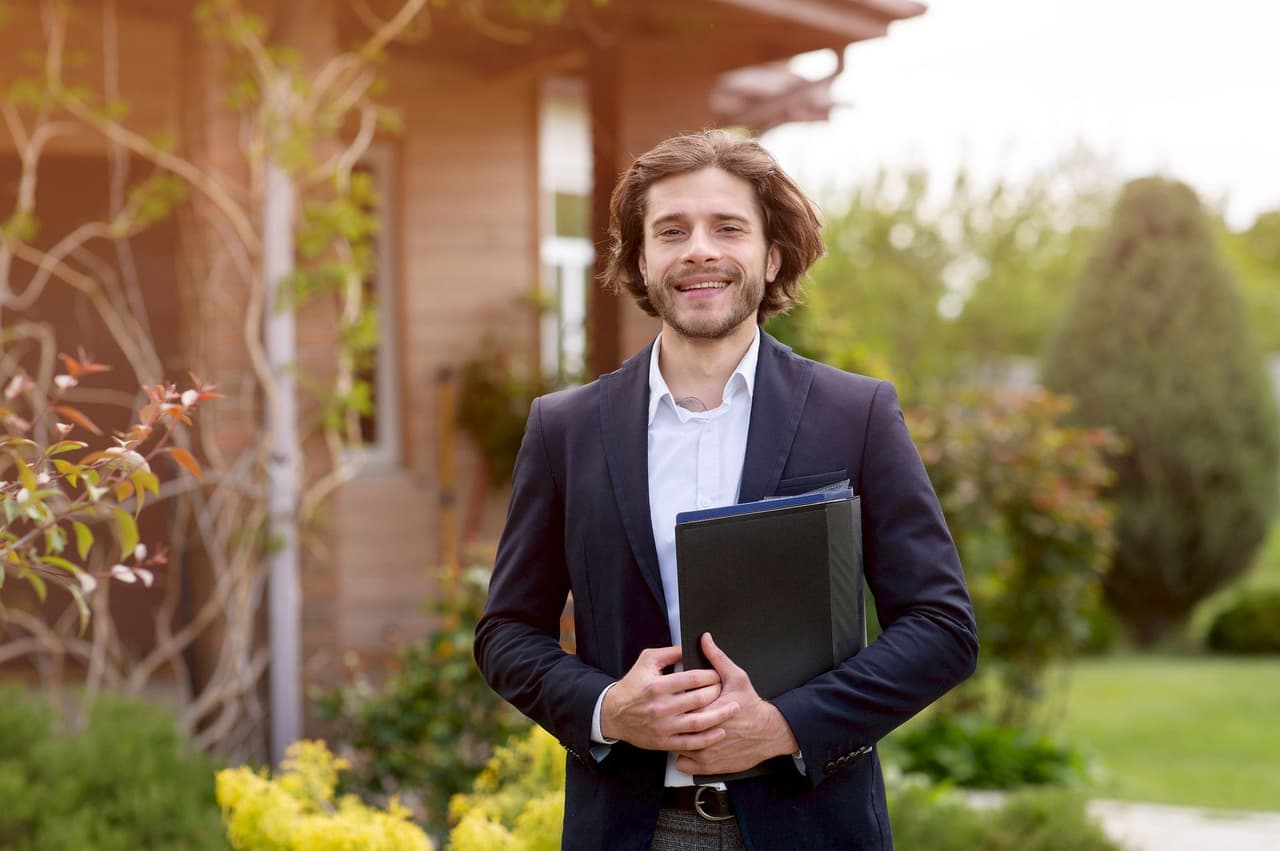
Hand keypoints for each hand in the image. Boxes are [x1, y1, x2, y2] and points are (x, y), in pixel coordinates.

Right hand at [600, 644, 739, 751]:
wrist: (613, 714)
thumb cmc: (632, 686)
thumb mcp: (646, 661)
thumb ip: (669, 652)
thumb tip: (690, 647)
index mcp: (657, 686)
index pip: (692, 678)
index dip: (710, 675)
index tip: (717, 674)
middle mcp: (660, 707)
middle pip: (698, 699)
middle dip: (716, 692)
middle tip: (725, 689)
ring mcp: (662, 727)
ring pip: (698, 722)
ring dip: (719, 715)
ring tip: (733, 708)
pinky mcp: (663, 742)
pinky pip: (690, 742)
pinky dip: (707, 738)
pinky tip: (719, 731)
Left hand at [675, 633, 798, 775]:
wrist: (769, 732)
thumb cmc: (751, 704)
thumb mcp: (736, 677)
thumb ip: (717, 658)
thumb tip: (704, 639)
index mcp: (706, 709)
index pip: (677, 704)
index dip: (673, 701)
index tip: (673, 697)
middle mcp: (702, 733)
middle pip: (674, 725)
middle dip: (672, 719)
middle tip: (674, 712)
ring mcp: (703, 752)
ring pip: (675, 744)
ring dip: (676, 737)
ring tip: (681, 728)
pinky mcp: (707, 766)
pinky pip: (682, 763)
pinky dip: (683, 756)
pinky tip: (688, 744)